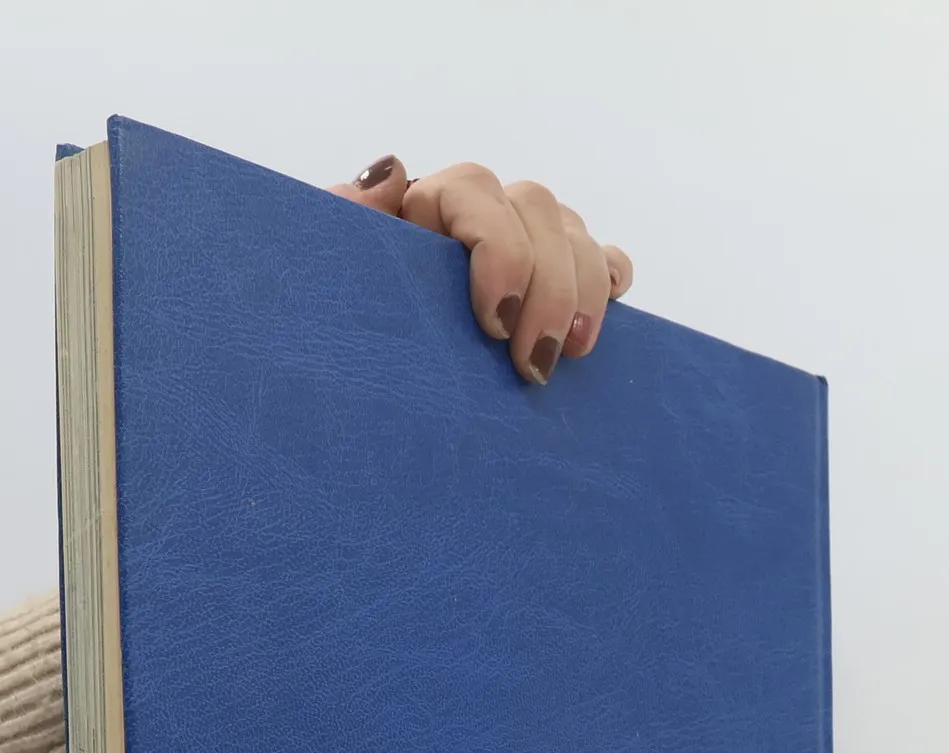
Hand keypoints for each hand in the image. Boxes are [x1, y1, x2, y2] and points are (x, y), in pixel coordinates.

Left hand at [330, 155, 633, 386]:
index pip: (474, 191)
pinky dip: (610, 280)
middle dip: (548, 288)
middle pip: (537, 209)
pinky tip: (598, 323)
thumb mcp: (338, 277)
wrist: (373, 385)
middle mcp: (482, 214)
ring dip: (583, 293)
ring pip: (574, 234)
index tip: (494, 324)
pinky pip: (603, 257)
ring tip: (570, 356)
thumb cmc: (350, 327)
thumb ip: (349, 219)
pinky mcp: (560, 278)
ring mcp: (526, 242)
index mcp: (427, 206)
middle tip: (534, 363)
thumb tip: (392, 170)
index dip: (499, 251)